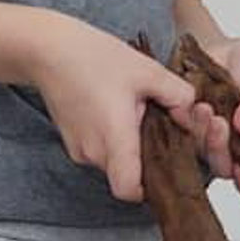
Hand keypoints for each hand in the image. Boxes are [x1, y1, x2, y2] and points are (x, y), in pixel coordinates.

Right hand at [27, 15, 195, 203]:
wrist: (48, 50)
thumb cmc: (92, 56)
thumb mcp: (148, 70)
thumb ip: (179, 96)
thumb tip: (192, 116)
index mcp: (114, 138)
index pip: (130, 190)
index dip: (150, 187)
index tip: (164, 166)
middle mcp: (93, 152)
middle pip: (128, 175)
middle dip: (146, 156)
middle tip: (155, 124)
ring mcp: (79, 150)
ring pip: (115, 163)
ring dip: (129, 145)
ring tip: (133, 111)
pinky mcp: (73, 143)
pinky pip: (100, 152)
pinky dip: (113, 139)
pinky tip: (115, 110)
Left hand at [183, 36, 239, 202]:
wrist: (208, 51)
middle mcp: (237, 150)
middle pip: (229, 168)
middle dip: (221, 147)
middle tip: (218, 122)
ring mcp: (209, 146)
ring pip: (203, 158)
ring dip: (202, 136)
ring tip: (202, 108)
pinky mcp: (185, 139)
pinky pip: (182, 145)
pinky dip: (184, 129)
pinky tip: (184, 111)